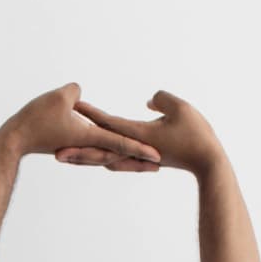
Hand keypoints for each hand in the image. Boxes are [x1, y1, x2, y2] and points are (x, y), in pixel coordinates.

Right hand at [0, 83, 158, 167]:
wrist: (13, 140)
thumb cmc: (34, 120)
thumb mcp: (59, 97)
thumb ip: (76, 91)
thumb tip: (80, 95)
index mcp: (88, 136)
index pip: (120, 141)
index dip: (140, 148)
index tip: (158, 157)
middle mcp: (86, 145)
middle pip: (117, 154)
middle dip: (138, 160)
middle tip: (158, 165)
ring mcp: (78, 148)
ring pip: (106, 154)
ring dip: (125, 160)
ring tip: (142, 162)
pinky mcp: (71, 146)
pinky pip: (94, 149)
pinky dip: (107, 152)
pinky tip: (112, 153)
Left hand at [57, 91, 224, 175]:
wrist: (208, 162)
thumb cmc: (198, 134)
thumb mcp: (182, 108)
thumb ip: (162, 99)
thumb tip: (149, 100)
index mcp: (139, 136)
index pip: (108, 123)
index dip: (90, 114)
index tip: (71, 108)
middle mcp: (134, 149)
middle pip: (99, 148)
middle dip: (76, 148)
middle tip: (52, 149)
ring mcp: (138, 158)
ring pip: (105, 157)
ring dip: (84, 157)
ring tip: (64, 157)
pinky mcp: (143, 160)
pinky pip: (117, 159)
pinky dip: (102, 158)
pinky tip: (94, 158)